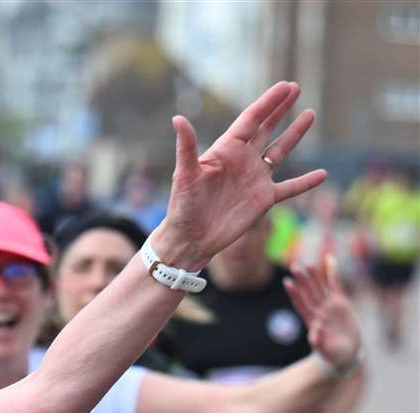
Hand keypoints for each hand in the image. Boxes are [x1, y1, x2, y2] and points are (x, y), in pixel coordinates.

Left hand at [152, 82, 325, 268]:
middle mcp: (242, 161)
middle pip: (266, 128)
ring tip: (310, 114)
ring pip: (279, 151)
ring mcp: (255, 179)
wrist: (190, 239)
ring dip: (295, 134)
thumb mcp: (185, 175)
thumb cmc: (182, 206)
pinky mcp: (263, 199)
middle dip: (280, 109)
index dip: (268, 102)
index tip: (286, 86)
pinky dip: (305, 182)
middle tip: (295, 88)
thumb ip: (187, 146)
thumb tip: (177, 119)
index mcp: (226, 150)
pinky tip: (322, 174)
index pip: (251, 120)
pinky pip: (290, 188)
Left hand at [283, 257, 361, 369]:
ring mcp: (328, 306)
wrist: (345, 354)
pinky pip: (335, 285)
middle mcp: (318, 311)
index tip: (287, 283)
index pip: (301, 304)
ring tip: (310, 262)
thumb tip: (314, 329)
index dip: (294, 294)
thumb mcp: (326, 350)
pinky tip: (330, 261)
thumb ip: (319, 341)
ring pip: (320, 287)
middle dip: (302, 280)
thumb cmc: (333, 355)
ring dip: (315, 275)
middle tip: (294, 266)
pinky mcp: (340, 303)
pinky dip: (332, 273)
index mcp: (312, 322)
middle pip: (308, 293)